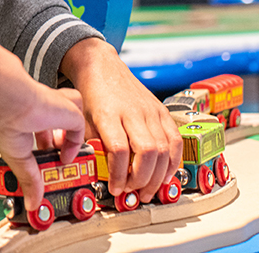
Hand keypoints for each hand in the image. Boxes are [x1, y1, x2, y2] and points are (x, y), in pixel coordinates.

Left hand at [0, 40, 84, 210]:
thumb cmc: (7, 108)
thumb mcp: (19, 151)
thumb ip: (29, 176)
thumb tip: (35, 198)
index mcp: (58, 112)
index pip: (77, 126)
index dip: (73, 145)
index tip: (63, 159)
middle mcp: (50, 99)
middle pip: (72, 107)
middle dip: (67, 128)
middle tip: (55, 147)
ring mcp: (36, 91)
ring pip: (53, 101)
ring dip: (48, 122)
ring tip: (36, 141)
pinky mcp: (20, 86)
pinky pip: (34, 99)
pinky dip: (32, 114)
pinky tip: (18, 126)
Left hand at [60, 37, 182, 202]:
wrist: (101, 65)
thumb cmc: (91, 94)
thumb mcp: (83, 119)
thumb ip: (90, 145)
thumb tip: (95, 174)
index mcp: (108, 113)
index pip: (119, 149)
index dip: (120, 174)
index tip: (115, 188)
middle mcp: (132, 111)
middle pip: (147, 152)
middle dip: (142, 180)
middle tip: (132, 192)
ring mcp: (150, 110)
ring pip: (164, 149)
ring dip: (158, 176)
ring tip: (146, 190)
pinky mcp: (161, 110)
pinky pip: (175, 140)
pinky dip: (173, 162)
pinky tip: (164, 175)